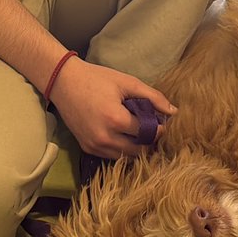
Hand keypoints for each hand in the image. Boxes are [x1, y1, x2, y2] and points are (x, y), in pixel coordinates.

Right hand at [48, 54, 176, 159]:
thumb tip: (173, 111)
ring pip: (126, 157)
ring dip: (136, 148)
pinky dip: (122, 150)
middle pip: (139, 151)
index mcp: (116, 120)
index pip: (147, 133)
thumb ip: (152, 96)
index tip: (162, 121)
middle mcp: (105, 138)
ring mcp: (95, 146)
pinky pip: (112, 156)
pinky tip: (125, 136)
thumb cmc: (97, 78)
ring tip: (140, 132)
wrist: (63, 82)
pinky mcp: (87, 148)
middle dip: (150, 141)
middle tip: (153, 129)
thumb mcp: (127, 82)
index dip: (159, 128)